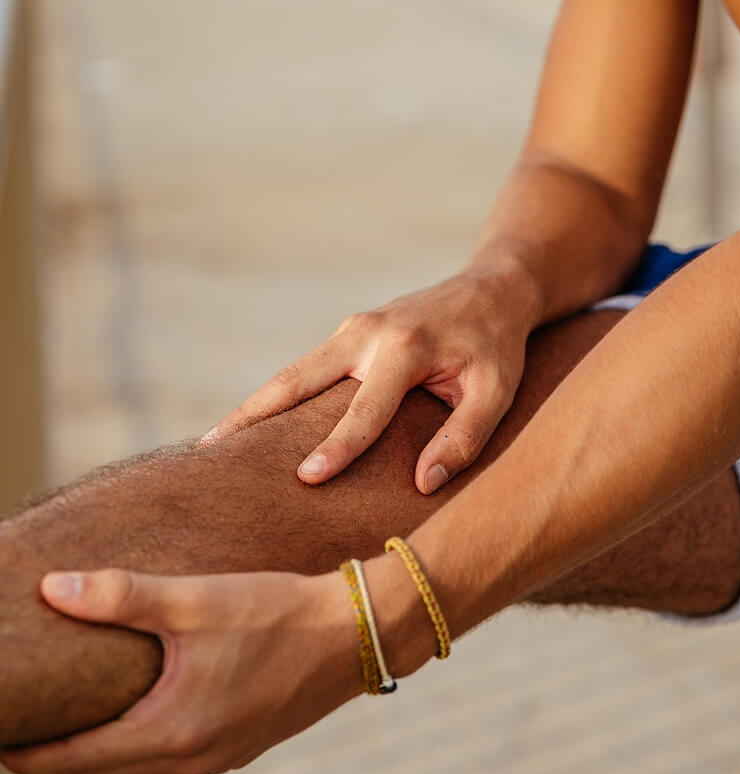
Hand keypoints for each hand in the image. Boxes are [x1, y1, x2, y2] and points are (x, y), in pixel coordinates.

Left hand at [0, 568, 361, 773]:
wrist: (354, 631)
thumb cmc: (276, 613)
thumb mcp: (196, 601)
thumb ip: (120, 596)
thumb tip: (51, 590)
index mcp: (171, 731)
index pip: (75, 756)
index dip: (29, 749)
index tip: (0, 733)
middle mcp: (193, 757)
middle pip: (104, 767)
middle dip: (60, 750)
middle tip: (29, 723)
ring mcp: (221, 755)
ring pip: (140, 764)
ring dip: (104, 746)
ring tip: (80, 714)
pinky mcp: (244, 742)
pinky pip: (174, 754)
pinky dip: (144, 740)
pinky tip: (148, 707)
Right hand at [204, 265, 538, 492]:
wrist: (491, 289)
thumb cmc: (496, 346)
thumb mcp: (497, 391)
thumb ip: (464, 437)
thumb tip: (423, 484)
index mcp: (404, 348)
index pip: (365, 411)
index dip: (337, 448)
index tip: (305, 478)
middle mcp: (366, 333)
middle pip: (296, 379)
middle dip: (252, 415)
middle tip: (209, 451)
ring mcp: (352, 329)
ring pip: (292, 372)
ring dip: (253, 404)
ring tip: (214, 441)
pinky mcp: (350, 334)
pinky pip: (307, 368)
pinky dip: (277, 395)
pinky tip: (256, 422)